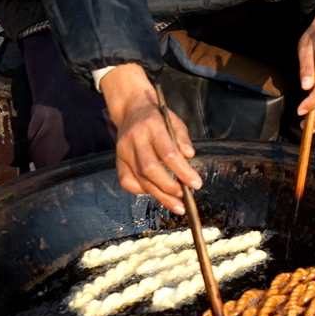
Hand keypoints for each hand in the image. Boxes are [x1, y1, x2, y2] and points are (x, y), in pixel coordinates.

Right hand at [101, 63, 200, 213]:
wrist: (131, 110)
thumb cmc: (158, 118)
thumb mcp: (174, 121)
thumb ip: (183, 138)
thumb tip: (190, 156)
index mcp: (152, 127)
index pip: (168, 153)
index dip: (183, 171)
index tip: (196, 184)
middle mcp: (135, 140)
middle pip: (150, 169)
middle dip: (169, 187)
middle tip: (184, 196)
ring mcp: (123, 152)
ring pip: (139, 179)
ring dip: (159, 195)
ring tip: (177, 205)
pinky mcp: (118, 161)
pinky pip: (126, 182)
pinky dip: (141, 191)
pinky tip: (155, 194)